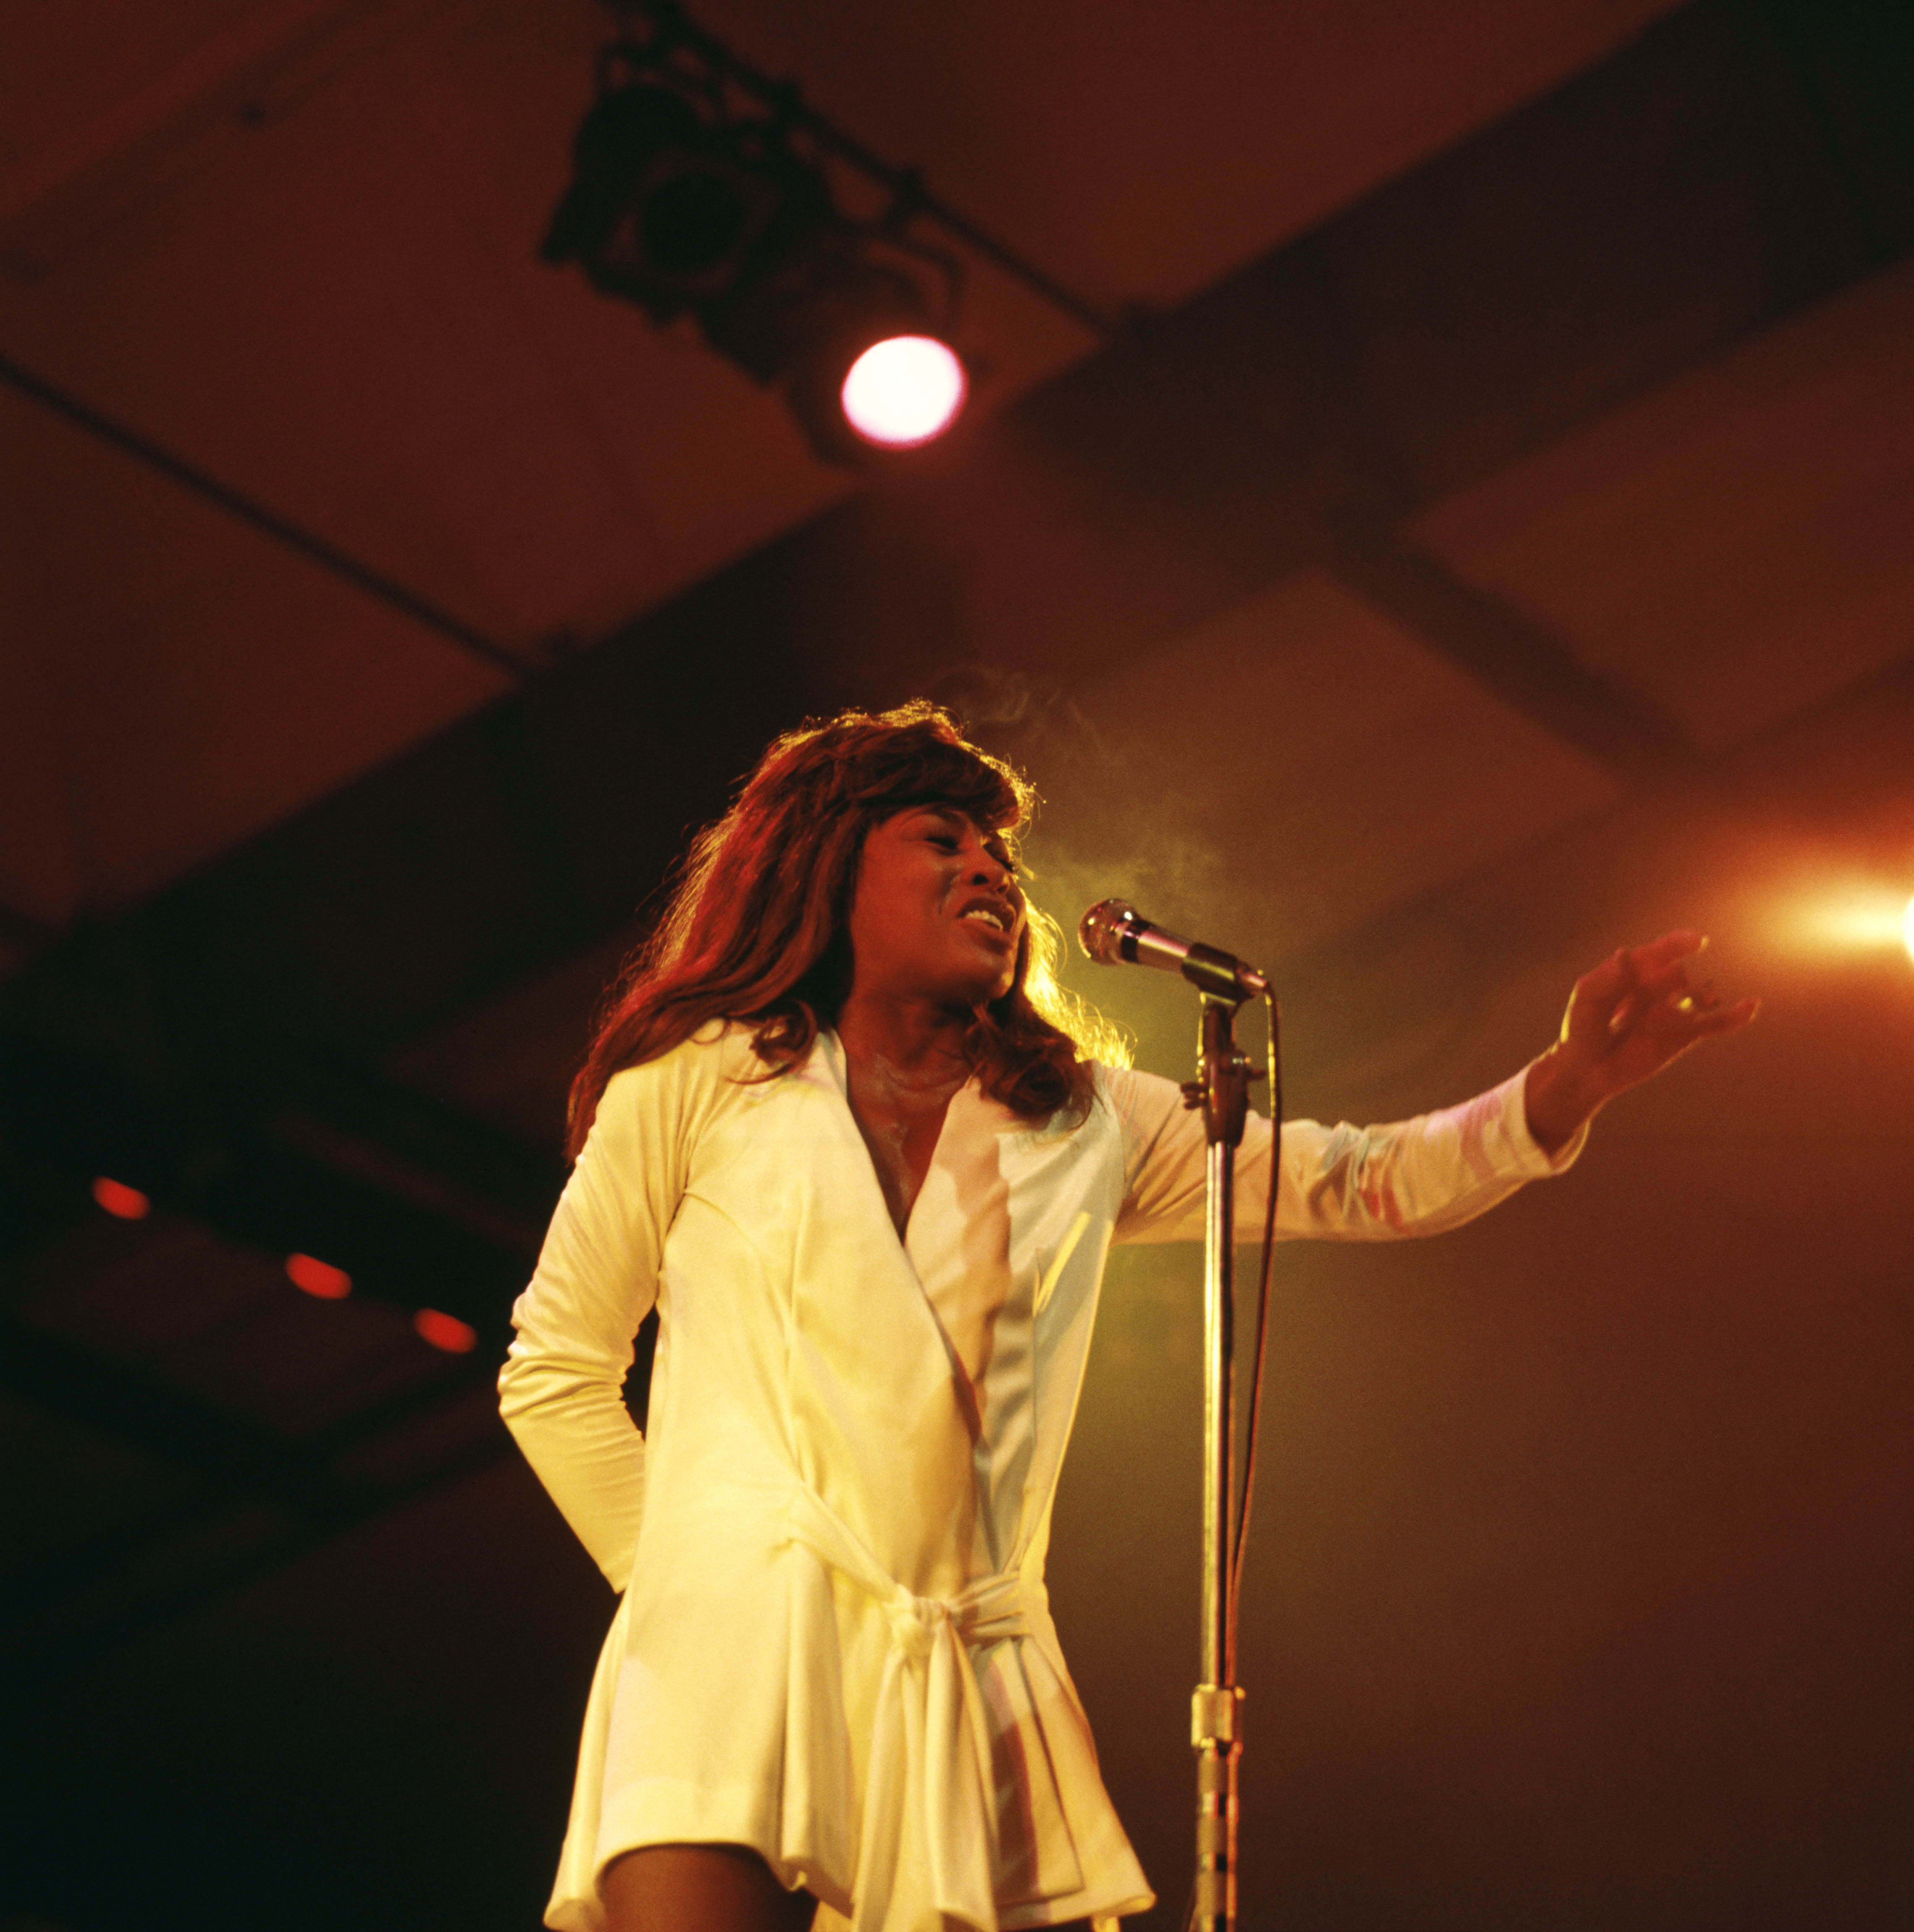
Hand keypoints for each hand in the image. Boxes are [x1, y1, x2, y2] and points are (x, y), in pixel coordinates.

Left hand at [1524, 930, 1758, 1155]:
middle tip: (1628, 1015)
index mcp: (1635, 972)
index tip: (1695, 940)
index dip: (1678, 943)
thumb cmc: (1581, 1029)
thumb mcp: (1586, 1000)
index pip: (1660, 952)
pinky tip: (1751, 1005)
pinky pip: (1715, 1023)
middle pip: (1677, 975)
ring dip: (1696, 998)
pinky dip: (1735, 1016)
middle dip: (1664, 988)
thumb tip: (1625, 952)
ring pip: (1698, 995)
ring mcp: (1674, 1011)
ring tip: (1678, 1011)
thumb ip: (1605, 978)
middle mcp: (1658, 987)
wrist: (1587, 1069)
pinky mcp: (1684, 1036)